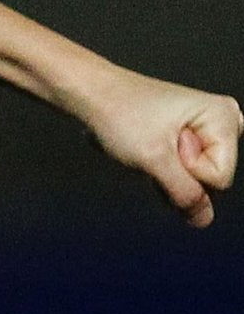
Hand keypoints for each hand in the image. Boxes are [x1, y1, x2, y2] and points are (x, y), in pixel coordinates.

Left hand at [86, 71, 241, 227]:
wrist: (90, 95)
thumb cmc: (118, 113)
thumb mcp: (153, 159)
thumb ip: (184, 193)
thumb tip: (203, 219)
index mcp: (224, 117)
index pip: (219, 179)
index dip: (186, 171)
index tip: (162, 144)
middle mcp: (222, 121)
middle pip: (212, 180)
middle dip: (178, 175)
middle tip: (153, 148)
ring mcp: (206, 130)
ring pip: (196, 179)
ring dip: (167, 175)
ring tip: (148, 148)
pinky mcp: (189, 138)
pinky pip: (184, 171)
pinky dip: (163, 170)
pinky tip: (147, 152)